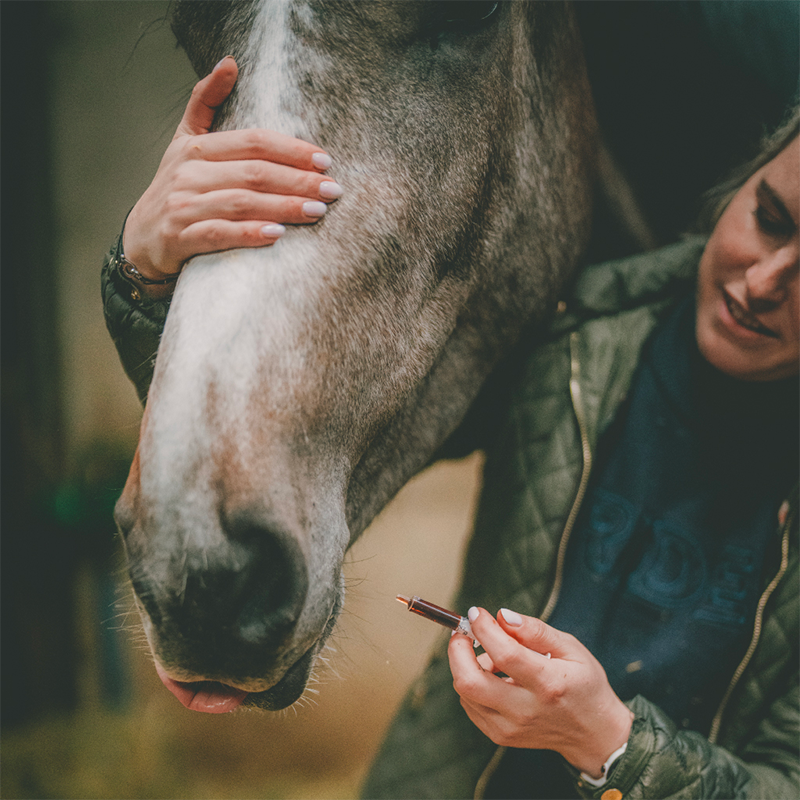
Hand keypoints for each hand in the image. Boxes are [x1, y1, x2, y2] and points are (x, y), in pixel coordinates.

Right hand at [122, 56, 340, 284]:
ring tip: (317, 211)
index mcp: (196, 148)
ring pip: (241, 203)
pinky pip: (219, 234)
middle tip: (333, 189)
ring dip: (283, 207)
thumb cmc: (176, 189)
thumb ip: (205, 103)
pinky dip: (249, 234)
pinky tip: (277, 235)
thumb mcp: (185, 142)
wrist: (141, 239)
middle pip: (253, 173)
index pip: (253, 142)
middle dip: (298, 181)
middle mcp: (189, 174)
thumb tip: (230, 62)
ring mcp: (183, 206)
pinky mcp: (179, 237)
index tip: (325, 160)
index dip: (291, 150)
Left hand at [448, 607, 632, 777]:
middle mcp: (525, 710)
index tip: (476, 613)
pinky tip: (494, 675)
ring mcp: (510, 727)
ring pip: (465, 692)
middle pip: (469, 681)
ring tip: (493, 656)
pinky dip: (472, 682)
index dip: (484, 629)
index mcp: (549, 683)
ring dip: (467, 665)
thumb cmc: (584, 684)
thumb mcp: (571, 648)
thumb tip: (502, 615)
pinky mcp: (500, 736)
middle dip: (457, 650)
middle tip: (465, 633)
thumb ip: (535, 630)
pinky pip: (470, 704)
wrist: (593, 734)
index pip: (505, 654)